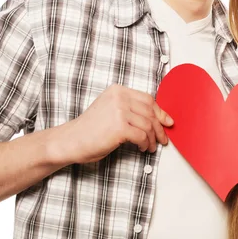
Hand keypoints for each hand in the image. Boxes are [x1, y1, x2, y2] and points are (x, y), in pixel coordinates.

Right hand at [52, 84, 173, 164]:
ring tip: (150, 147)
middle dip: (159, 128)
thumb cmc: (90, 129)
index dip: (160, 112)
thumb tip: (156, 118)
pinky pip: (142, 136)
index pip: (148, 99)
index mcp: (118, 90)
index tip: (167, 122)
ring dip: (152, 139)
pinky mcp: (119, 127)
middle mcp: (119, 97)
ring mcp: (119, 111)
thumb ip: (130, 109)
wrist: (70, 140)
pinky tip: (142, 148)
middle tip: (162, 139)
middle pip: (150, 112)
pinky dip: (145, 144)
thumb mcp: (110, 110)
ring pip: (148, 125)